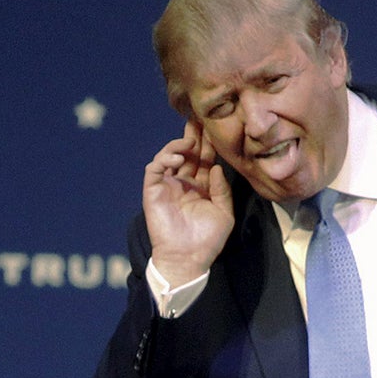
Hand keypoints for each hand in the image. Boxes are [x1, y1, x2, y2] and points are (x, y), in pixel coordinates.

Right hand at [142, 121, 232, 285]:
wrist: (188, 259)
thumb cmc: (207, 240)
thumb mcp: (223, 213)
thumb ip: (222, 190)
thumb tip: (218, 167)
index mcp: (201, 187)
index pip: (204, 159)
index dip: (208, 144)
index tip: (214, 127)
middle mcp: (183, 183)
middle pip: (187, 153)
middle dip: (192, 136)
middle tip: (198, 119)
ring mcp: (167, 186)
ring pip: (168, 156)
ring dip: (178, 145)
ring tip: (189, 142)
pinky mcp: (153, 191)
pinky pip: (155, 168)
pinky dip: (164, 159)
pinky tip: (177, 158)